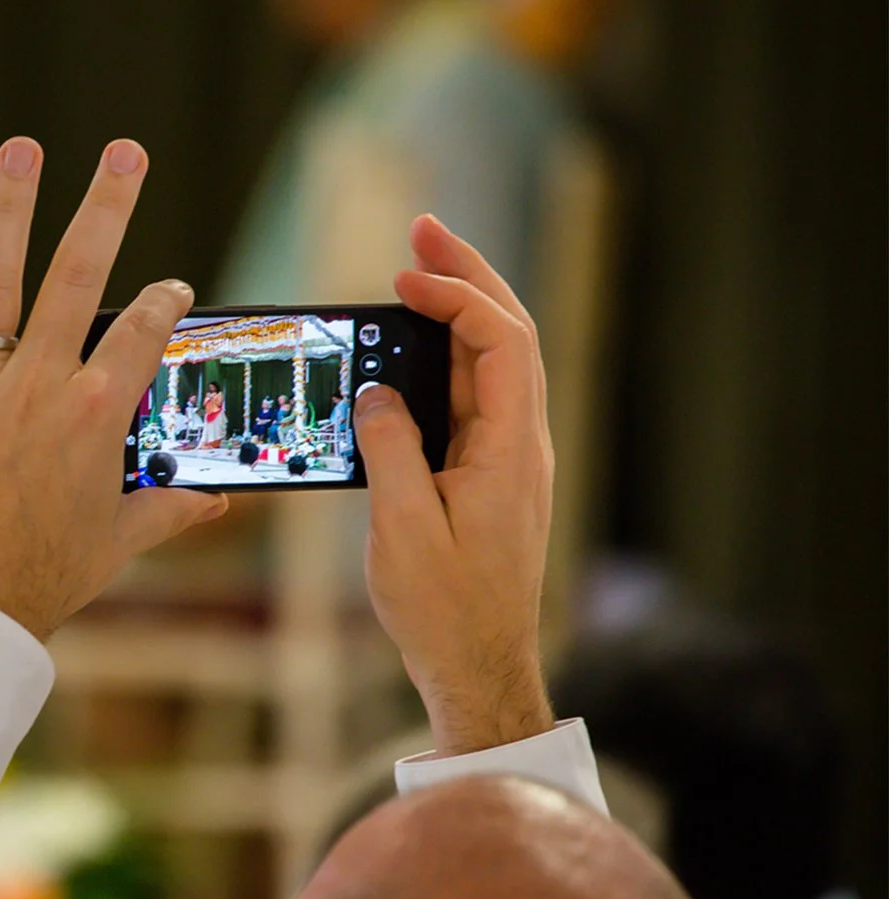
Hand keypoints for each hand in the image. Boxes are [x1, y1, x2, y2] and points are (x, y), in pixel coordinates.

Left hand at [0, 137, 227, 639]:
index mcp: (98, 416)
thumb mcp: (122, 542)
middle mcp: (42, 387)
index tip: (174, 285)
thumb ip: (171, 508)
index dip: (166, 303)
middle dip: (107, 208)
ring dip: (10, 209)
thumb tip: (218, 501)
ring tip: (22, 147)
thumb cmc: (48, 576)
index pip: (144, 334)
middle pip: (81, 278)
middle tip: (126, 151)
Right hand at [352, 214, 554, 754]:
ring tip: (416, 270)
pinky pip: (473, 396)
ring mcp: (509, 458)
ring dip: (458, 310)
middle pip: (508, 335)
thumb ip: (390, 450)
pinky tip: (412, 347)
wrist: (479, 669)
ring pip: (494, 362)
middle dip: (469, 277)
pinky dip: (446, 356)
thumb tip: (376, 392)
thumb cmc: (444, 611)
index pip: (501, 344)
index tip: (403, 278)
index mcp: (511, 451)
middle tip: (424, 230)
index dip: (458, 298)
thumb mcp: (403, 529)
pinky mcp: (488, 474)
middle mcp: (521, 444)